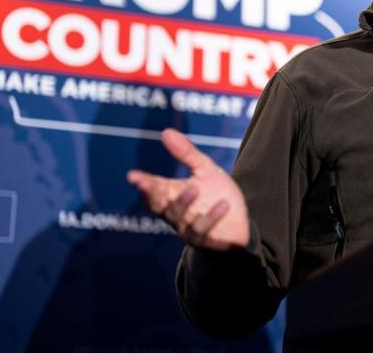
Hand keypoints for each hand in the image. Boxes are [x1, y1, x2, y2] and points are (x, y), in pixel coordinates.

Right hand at [127, 128, 249, 250]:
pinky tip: (224, 205)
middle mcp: (176, 214)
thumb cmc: (217, 195)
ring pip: (179, 218)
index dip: (144, 184)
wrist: (239, 224)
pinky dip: (212, 217)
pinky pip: (204, 230)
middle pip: (160, 206)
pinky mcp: (205, 240)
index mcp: (173, 196)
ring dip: (184, 203)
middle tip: (148, 183)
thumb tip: (166, 132)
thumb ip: (186, 154)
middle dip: (152, 195)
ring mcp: (189, 229)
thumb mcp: (205, 171)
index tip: (133, 176)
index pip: (154, 190)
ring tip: (193, 187)